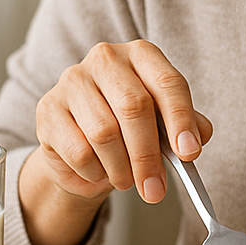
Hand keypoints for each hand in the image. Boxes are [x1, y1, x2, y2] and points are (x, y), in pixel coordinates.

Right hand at [20, 41, 212, 244]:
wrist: (83, 145)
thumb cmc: (130, 128)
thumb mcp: (164, 124)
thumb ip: (187, 126)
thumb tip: (196, 140)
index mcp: (142, 55)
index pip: (168, 83)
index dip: (181, 120)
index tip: (189, 153)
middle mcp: (106, 59)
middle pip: (134, 107)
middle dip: (148, 156)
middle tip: (155, 189)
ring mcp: (73, 81)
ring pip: (104, 132)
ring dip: (120, 168)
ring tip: (127, 180)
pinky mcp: (48, 108)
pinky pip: (77, 150)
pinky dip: (94, 171)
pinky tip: (99, 171)